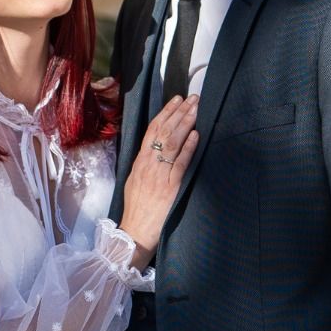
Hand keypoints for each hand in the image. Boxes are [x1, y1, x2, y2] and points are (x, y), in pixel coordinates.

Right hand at [119, 95, 198, 264]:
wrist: (135, 232)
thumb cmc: (136, 209)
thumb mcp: (134, 181)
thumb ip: (144, 164)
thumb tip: (154, 149)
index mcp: (139, 162)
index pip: (152, 130)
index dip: (165, 113)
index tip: (176, 99)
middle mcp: (148, 165)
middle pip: (163, 132)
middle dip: (179, 112)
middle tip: (192, 98)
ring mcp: (158, 175)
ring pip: (172, 143)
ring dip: (185, 123)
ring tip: (196, 109)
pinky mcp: (169, 187)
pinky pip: (179, 163)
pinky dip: (188, 147)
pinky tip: (196, 135)